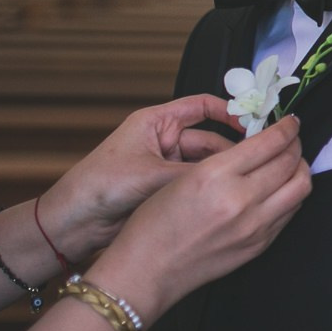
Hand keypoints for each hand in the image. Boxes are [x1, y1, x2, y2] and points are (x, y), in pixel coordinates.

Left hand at [36, 93, 242, 264]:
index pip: (202, 106)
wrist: (73, 223)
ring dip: (221, 171)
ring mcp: (166, 165)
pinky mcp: (166, 188)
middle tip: (258, 159)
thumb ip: (193, 173)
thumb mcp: (151, 175)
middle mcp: (163, 140)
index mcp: (156, 122)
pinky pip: (196, 183)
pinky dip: (210, 188)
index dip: (229, 111)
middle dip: (232, 148)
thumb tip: (231, 173)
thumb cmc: (99, 186)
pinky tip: (226, 195)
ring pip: (206, 163)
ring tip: (244, 180)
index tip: (254, 123)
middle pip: (210, 138)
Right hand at [84, 115, 311, 319]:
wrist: (146, 271)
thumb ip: (226, 161)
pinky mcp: (259, 246)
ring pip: (300, 188)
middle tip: (292, 139)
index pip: (270, 142)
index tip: (290, 121)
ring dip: (300, 170)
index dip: (287, 127)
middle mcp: (240, 200)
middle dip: (296, 145)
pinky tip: (281, 190)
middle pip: (291, 162)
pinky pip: (290, 213)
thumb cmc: (153, 223)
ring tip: (290, 163)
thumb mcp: (183, 177)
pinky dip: (291, 196)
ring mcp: (254, 226)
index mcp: (215, 175)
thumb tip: (260, 146)